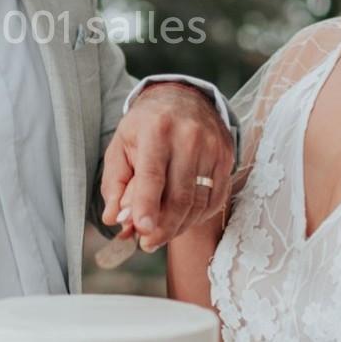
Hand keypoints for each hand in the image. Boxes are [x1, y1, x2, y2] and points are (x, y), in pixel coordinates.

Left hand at [99, 82, 233, 250]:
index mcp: (156, 130)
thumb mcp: (121, 146)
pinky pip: (215, 199)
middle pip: (179, 196)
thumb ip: (115, 184)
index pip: (153, 175)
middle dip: (163, 227)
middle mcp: (188, 137)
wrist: (183, 98)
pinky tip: (182, 220)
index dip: (148, 205)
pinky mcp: (226, 157)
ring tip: (160, 235)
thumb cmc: (146, 125)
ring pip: (198, 202)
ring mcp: (212, 147)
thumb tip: (114, 219)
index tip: (143, 231)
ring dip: (179, 226)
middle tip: (147, 243)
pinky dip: (198, 216)